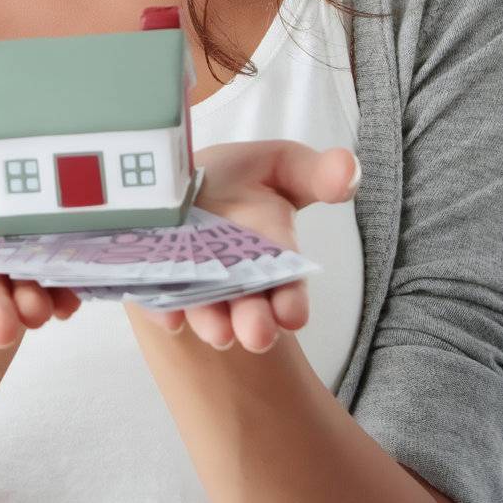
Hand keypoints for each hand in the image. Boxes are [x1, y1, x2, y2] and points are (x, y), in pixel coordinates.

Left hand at [132, 139, 359, 352]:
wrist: (178, 179)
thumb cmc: (238, 178)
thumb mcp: (282, 165)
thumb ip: (319, 173)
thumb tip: (348, 171)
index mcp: (273, 257)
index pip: (287, 286)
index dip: (291, 301)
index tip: (293, 315)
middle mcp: (234, 278)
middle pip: (247, 306)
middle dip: (253, 322)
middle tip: (257, 336)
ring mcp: (192, 280)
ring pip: (204, 307)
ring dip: (211, 321)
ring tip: (218, 333)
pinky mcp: (154, 278)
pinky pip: (157, 297)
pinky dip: (163, 307)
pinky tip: (169, 315)